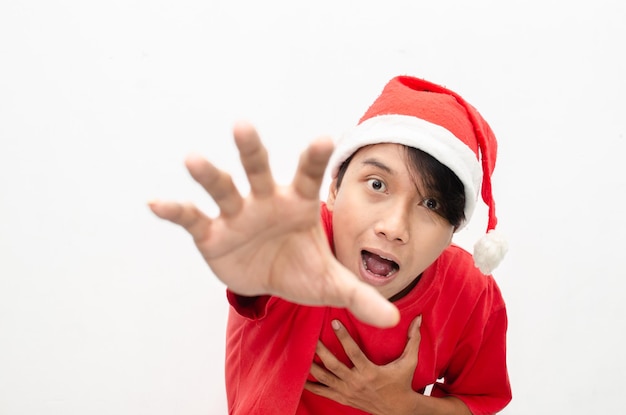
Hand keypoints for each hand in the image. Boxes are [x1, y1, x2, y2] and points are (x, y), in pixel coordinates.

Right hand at [149, 122, 398, 327]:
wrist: (268, 281)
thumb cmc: (301, 268)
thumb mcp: (331, 283)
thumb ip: (360, 295)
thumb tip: (393, 321)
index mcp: (300, 204)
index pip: (310, 176)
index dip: (315, 158)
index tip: (326, 136)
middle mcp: (266, 200)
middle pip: (259, 170)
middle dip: (252, 150)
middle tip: (242, 124)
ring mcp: (237, 214)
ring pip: (222, 188)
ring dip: (208, 174)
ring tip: (193, 158)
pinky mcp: (212, 233)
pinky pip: (192, 219)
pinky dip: (175, 210)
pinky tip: (155, 202)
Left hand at [304, 316, 421, 414]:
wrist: (398, 410)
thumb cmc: (402, 382)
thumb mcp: (409, 361)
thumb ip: (413, 339)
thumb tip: (419, 318)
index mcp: (370, 372)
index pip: (353, 352)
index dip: (343, 337)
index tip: (333, 322)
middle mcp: (356, 382)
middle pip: (333, 365)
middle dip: (321, 351)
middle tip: (310, 335)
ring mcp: (348, 392)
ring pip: (325, 378)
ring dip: (312, 366)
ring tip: (301, 352)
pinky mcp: (343, 398)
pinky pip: (323, 392)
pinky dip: (311, 385)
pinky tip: (300, 376)